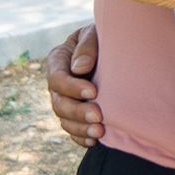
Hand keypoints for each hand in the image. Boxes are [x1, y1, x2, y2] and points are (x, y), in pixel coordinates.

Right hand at [46, 25, 101, 148]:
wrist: (117, 49)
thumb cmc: (105, 36)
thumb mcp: (95, 33)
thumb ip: (87, 46)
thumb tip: (79, 69)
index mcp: (58, 60)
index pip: (57, 79)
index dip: (72, 88)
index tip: (94, 92)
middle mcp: (58, 83)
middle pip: (59, 104)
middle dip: (78, 112)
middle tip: (99, 116)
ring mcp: (66, 100)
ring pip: (64, 120)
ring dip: (81, 128)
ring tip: (100, 132)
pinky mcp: (76, 114)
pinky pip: (73, 131)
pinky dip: (81, 138)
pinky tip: (94, 141)